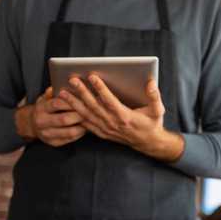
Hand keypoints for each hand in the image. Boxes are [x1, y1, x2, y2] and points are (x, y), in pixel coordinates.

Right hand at [17, 87, 85, 146]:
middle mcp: (42, 122)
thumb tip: (68, 82)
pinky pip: (70, 139)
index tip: (83, 98)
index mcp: (41, 108)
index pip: (57, 104)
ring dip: (82, 126)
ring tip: (90, 120)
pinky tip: (86, 128)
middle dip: (79, 115)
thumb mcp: (45, 97)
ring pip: (69, 132)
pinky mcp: (53, 143)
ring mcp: (47, 134)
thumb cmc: (44, 108)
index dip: (71, 101)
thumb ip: (55, 91)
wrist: (30, 124)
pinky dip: (80, 134)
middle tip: (90, 110)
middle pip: (64, 119)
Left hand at [58, 75, 183, 160]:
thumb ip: (154, 96)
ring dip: (73, 103)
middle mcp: (113, 123)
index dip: (100, 89)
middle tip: (72, 80)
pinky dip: (75, 115)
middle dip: (82, 92)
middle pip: (94, 106)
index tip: (92, 77)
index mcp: (125, 116)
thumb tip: (150, 83)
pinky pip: (86, 124)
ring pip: (86, 115)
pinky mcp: (102, 133)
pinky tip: (67, 107)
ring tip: (62, 92)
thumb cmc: (152, 124)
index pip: (110, 101)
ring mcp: (106, 129)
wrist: (148, 143)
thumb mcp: (158, 110)